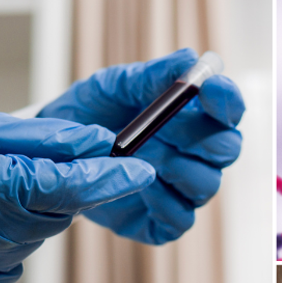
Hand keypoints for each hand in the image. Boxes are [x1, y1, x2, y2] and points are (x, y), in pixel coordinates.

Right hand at [0, 109, 153, 282]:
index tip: (140, 170)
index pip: (71, 188)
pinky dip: (2, 242)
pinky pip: (7, 264)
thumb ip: (43, 141)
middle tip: (23, 165)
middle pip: (55, 217)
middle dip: (55, 190)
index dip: (109, 178)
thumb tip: (96, 143)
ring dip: (25, 216)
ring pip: (33, 240)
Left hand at [37, 48, 243, 243]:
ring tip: (138, 156)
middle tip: (166, 129)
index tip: (210, 88)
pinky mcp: (161, 222)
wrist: (52, 152)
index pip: (229, 109)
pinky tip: (134, 183)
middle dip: (202, 138)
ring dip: (175, 168)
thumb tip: (190, 60)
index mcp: (194, 116)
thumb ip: (153, 75)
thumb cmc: (91, 114)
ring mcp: (181, 190)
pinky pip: (181, 219)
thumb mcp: (115, 85)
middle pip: (227, 150)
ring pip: (207, 185)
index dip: (227, 100)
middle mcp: (196, 154)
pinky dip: (161, 202)